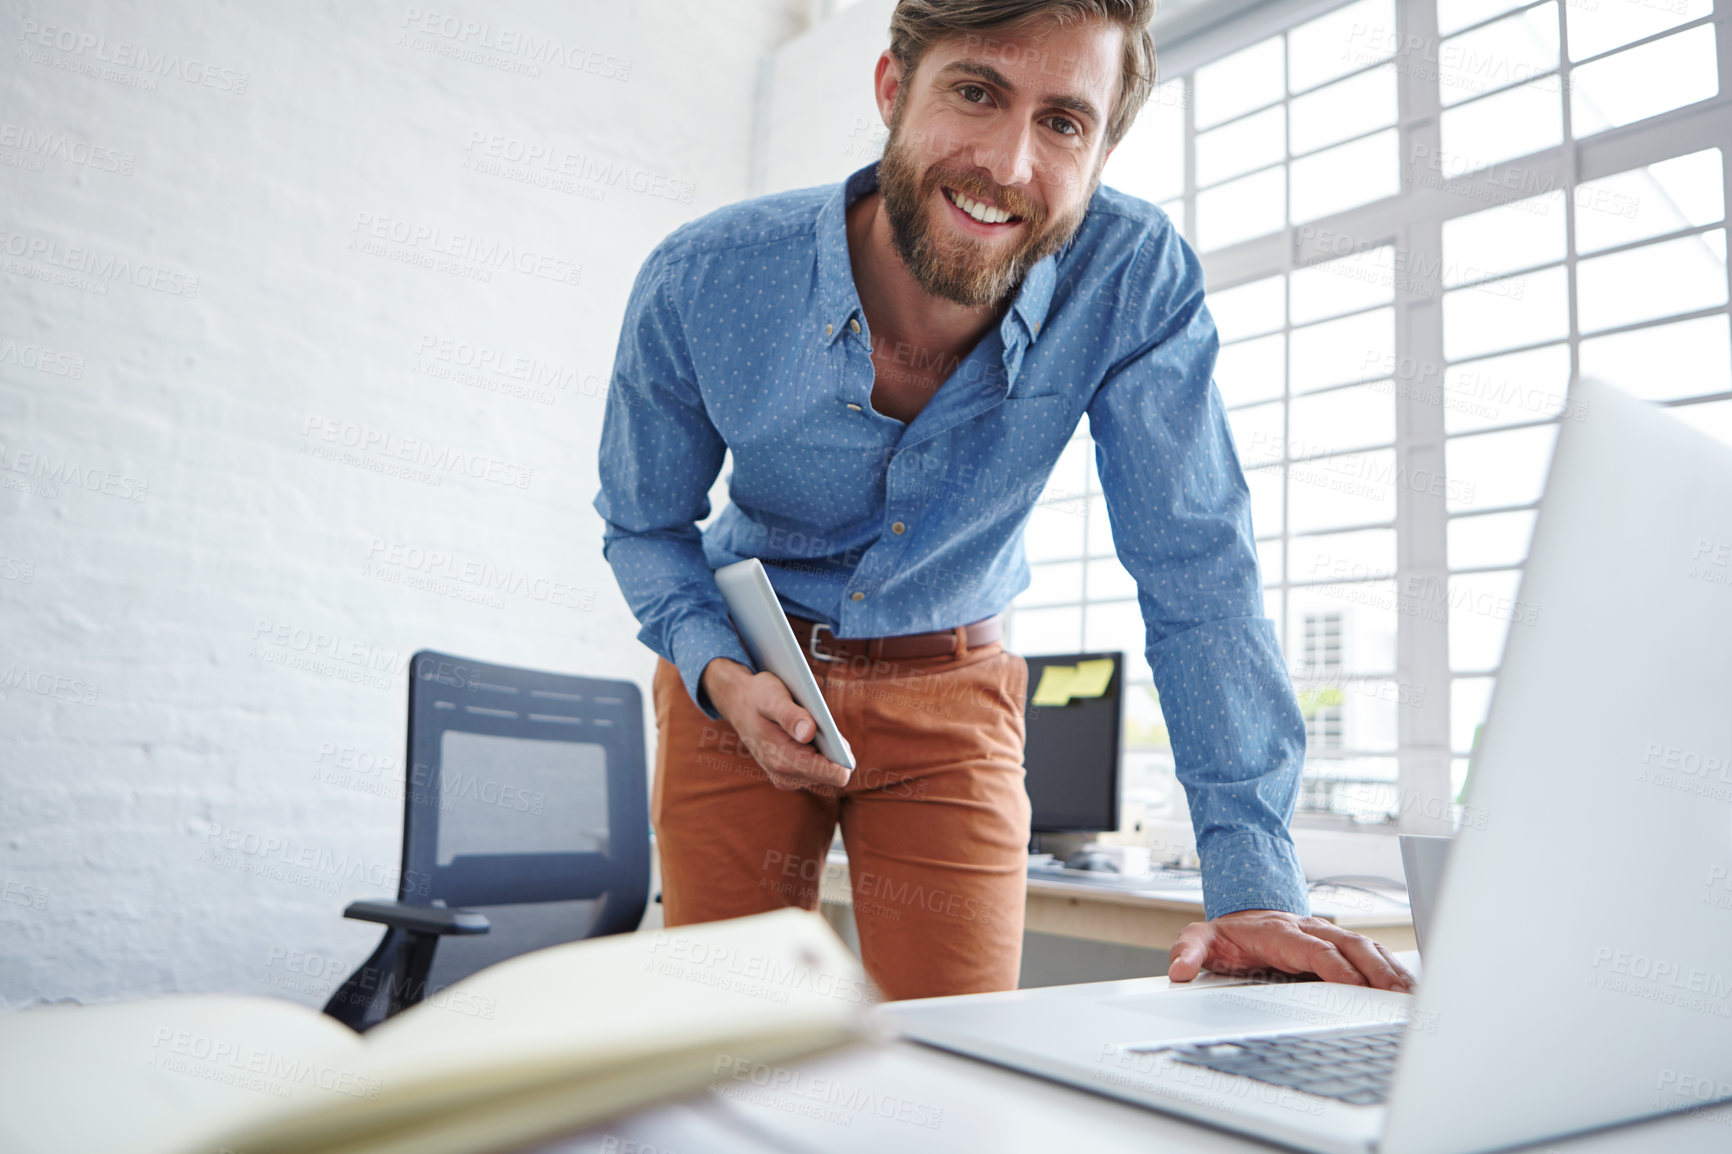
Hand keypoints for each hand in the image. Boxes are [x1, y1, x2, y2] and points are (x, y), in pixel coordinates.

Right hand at [700, 658, 851, 790]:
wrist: (738, 702)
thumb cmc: (758, 696)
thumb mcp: (772, 697)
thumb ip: (790, 716)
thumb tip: (809, 732)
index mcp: (783, 761)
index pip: (834, 774)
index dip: (841, 754)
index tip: (833, 733)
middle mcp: (785, 777)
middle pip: (834, 773)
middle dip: (832, 749)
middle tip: (815, 722)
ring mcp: (787, 779)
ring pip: (827, 771)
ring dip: (824, 748)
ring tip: (805, 725)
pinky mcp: (790, 775)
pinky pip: (818, 768)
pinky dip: (817, 750)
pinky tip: (802, 732)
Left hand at [1167, 909, 1413, 991]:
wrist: (1242, 915)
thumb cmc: (1227, 934)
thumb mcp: (1200, 938)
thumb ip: (1188, 951)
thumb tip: (1178, 970)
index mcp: (1280, 933)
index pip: (1313, 949)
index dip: (1334, 966)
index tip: (1353, 986)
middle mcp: (1309, 931)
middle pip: (1349, 946)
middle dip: (1375, 970)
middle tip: (1396, 997)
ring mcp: (1327, 937)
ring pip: (1366, 948)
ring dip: (1390, 971)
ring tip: (1411, 997)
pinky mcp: (1340, 946)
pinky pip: (1372, 955)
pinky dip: (1393, 969)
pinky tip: (1409, 989)